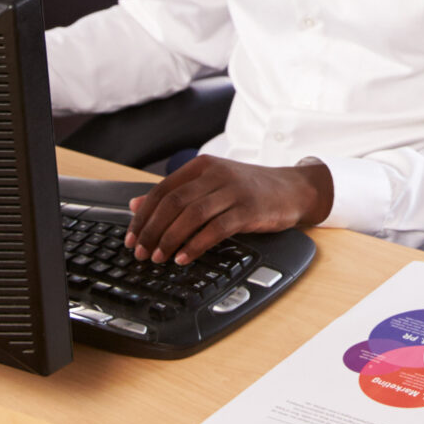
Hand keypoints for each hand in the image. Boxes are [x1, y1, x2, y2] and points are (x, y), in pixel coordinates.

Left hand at [126, 156, 333, 264]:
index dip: (143, 215)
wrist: (292, 189)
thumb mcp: (212, 185)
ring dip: (170, 239)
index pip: (163, 189)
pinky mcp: (249, 209)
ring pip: (192, 214)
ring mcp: (234, 190)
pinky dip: (196, 245)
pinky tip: (185, 258)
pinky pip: (216, 229)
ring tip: (159, 258)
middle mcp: (217, 174)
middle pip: (174, 202)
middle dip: (152, 230)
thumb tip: (135, 204)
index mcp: (203, 166)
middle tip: (141, 252)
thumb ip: (176, 193)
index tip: (132, 236)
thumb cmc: (249, 189)